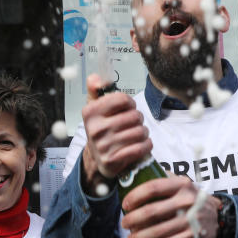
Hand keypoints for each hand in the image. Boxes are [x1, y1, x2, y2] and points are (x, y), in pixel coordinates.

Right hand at [80, 74, 151, 193]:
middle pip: (135, 116)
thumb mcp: (95, 108)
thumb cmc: (101, 129)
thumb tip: (96, 77)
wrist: (97, 158)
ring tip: (137, 135)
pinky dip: (146, 145)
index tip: (128, 108)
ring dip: (144, 133)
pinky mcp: (112, 160)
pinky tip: (141, 145)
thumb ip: (95, 89)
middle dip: (139, 120)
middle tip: (133, 124)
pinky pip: (141, 148)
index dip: (130, 103)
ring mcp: (103, 146)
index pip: (123, 99)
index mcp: (90, 112)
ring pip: (140, 132)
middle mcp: (95, 129)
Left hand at [120, 175, 221, 237]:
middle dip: (133, 219)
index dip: (135, 196)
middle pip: (152, 211)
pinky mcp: (193, 235)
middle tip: (124, 224)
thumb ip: (162, 180)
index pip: (152, 187)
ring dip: (139, 237)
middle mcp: (187, 200)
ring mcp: (191, 219)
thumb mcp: (181, 185)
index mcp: (181, 184)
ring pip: (158, 230)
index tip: (125, 205)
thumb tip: (133, 177)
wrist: (217, 217)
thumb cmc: (190, 200)